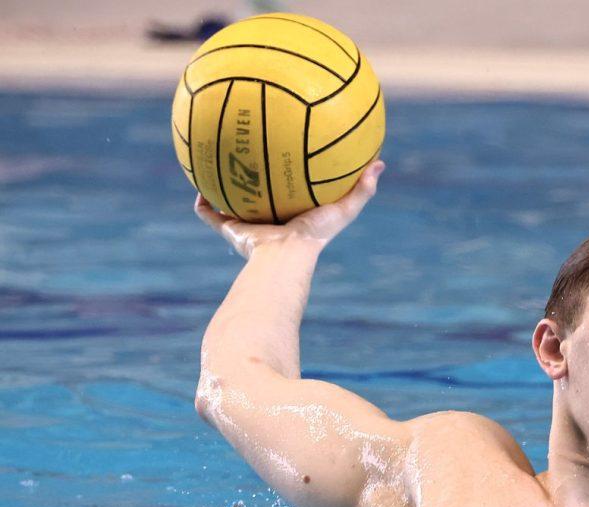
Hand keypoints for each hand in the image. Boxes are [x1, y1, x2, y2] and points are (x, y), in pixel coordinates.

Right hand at [195, 160, 384, 259]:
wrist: (284, 256)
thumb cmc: (314, 235)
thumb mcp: (343, 209)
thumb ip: (362, 189)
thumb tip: (380, 163)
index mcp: (294, 219)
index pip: (293, 196)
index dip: (291, 182)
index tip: (289, 163)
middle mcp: (270, 223)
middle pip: (262, 199)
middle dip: (256, 182)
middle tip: (252, 158)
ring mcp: (247, 227)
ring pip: (233, 205)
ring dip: (225, 189)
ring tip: (218, 163)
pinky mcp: (230, 230)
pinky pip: (210, 214)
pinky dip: (203, 202)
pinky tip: (197, 181)